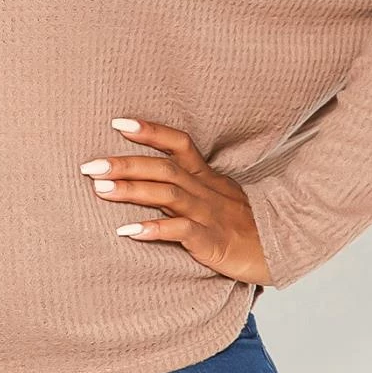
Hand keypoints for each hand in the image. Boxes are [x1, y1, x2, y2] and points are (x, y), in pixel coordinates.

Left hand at [80, 116, 271, 287]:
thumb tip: (149, 179)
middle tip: (89, 165)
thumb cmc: (244, 224)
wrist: (281, 249)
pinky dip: (153, 230)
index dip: (150, 130)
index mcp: (205, 177)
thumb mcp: (218, 196)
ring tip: (100, 190)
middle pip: (162, 168)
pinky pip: (180, 232)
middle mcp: (204, 190)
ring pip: (167, 195)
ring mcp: (208, 214)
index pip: (178, 144)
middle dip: (124, 164)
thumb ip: (188, 186)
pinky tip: (128, 231)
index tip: (117, 123)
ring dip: (131, 191)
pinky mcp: (211, 240)